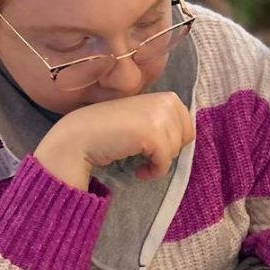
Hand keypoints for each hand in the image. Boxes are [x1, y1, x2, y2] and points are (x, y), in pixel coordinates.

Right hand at [34, 92, 194, 189]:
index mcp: (166, 97)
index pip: (188, 126)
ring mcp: (160, 117)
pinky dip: (154, 173)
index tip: (153, 145)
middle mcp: (166, 102)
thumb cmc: (109, 129)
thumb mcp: (142, 117)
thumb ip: (164, 120)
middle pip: (185, 139)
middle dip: (168, 150)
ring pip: (175, 151)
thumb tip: (187, 137)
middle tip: (146, 153)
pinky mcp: (152, 135)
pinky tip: (138, 171)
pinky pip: (165, 163)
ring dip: (158, 161)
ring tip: (139, 160)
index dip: (173, 141)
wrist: (81, 136)